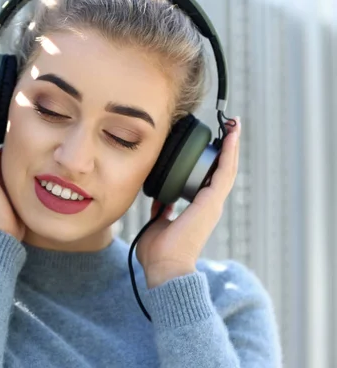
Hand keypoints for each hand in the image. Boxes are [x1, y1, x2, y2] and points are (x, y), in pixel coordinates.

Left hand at [136, 117, 240, 287]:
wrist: (165, 267)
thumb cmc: (159, 252)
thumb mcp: (158, 223)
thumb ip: (162, 209)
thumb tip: (161, 199)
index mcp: (197, 209)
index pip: (208, 179)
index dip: (211, 161)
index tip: (211, 143)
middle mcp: (208, 204)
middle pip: (221, 170)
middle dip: (224, 148)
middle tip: (227, 127)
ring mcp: (212, 202)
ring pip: (227, 167)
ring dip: (231, 145)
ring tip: (233, 124)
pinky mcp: (211, 201)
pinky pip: (225, 171)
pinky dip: (229, 151)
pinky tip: (231, 134)